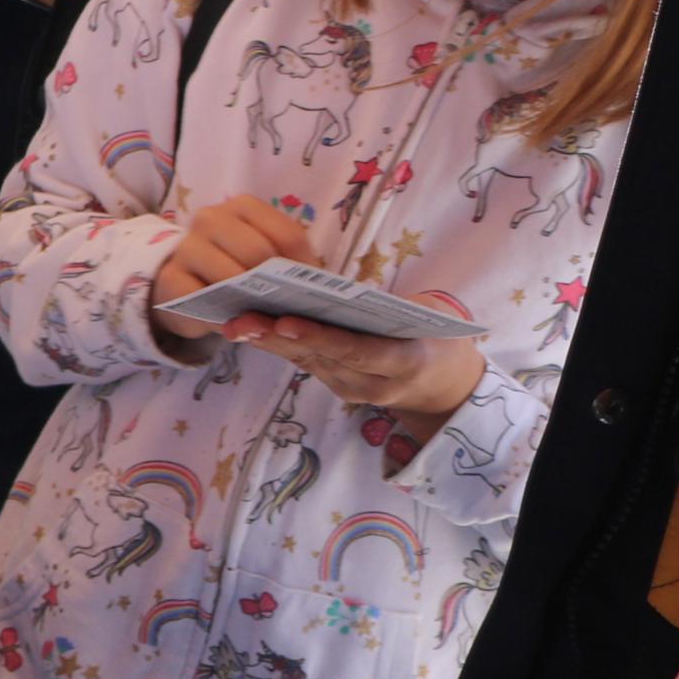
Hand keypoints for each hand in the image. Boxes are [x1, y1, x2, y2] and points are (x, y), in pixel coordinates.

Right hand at [148, 193, 314, 355]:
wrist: (185, 287)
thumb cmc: (236, 269)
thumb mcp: (267, 261)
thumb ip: (289, 266)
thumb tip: (308, 289)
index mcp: (242, 207)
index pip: (287, 234)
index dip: (303, 268)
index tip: (304, 289)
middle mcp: (210, 217)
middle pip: (259, 252)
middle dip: (274, 284)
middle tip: (279, 304)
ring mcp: (187, 246)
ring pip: (232, 276)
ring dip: (250, 301)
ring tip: (257, 313)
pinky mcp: (171, 278)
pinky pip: (208, 300)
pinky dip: (226, 316)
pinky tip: (232, 319)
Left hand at [223, 310, 484, 417]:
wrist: (444, 385)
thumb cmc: (437, 334)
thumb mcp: (431, 314)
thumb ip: (393, 305)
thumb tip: (339, 289)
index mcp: (406, 362)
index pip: (358, 351)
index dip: (320, 338)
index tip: (286, 322)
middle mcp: (376, 385)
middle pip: (322, 358)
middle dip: (278, 338)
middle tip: (241, 319)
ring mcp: (353, 390)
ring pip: (306, 362)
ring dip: (267, 342)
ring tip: (233, 321)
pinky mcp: (337, 386)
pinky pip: (304, 363)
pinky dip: (275, 344)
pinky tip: (247, 326)